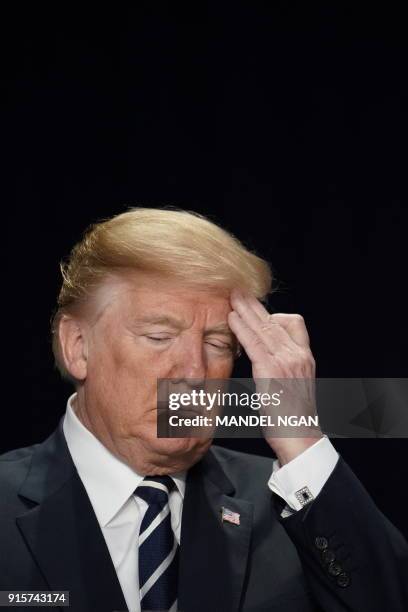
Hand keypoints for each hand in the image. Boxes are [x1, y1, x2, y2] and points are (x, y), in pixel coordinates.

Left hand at [228, 289, 321, 465]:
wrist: (299, 435)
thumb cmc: (292, 415)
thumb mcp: (294, 384)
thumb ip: (284, 365)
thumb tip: (265, 354)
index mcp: (305, 357)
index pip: (294, 323)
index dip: (274, 313)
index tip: (257, 308)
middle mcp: (298, 355)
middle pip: (274, 321)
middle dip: (255, 305)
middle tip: (239, 291)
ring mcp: (286, 361)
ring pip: (263, 328)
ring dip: (245, 310)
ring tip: (232, 297)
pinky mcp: (272, 371)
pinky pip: (254, 343)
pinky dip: (241, 329)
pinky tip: (231, 319)